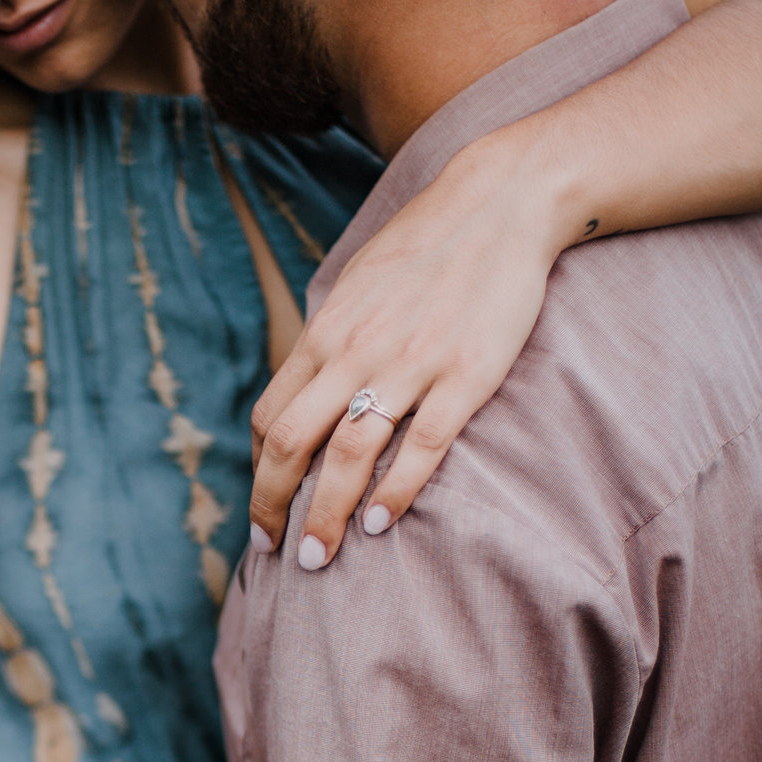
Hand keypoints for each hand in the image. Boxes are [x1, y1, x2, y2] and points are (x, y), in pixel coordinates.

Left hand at [247, 135, 568, 569]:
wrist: (500, 202)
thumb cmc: (428, 246)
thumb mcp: (360, 284)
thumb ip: (332, 338)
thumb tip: (308, 388)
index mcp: (327, 332)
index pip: (273, 415)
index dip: (260, 471)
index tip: (264, 509)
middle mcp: (356, 352)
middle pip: (292, 443)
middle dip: (273, 505)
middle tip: (273, 552)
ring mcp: (410, 365)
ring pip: (347, 455)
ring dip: (323, 515)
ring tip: (315, 559)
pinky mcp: (465, 376)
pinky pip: (421, 447)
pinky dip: (394, 493)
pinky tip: (380, 526)